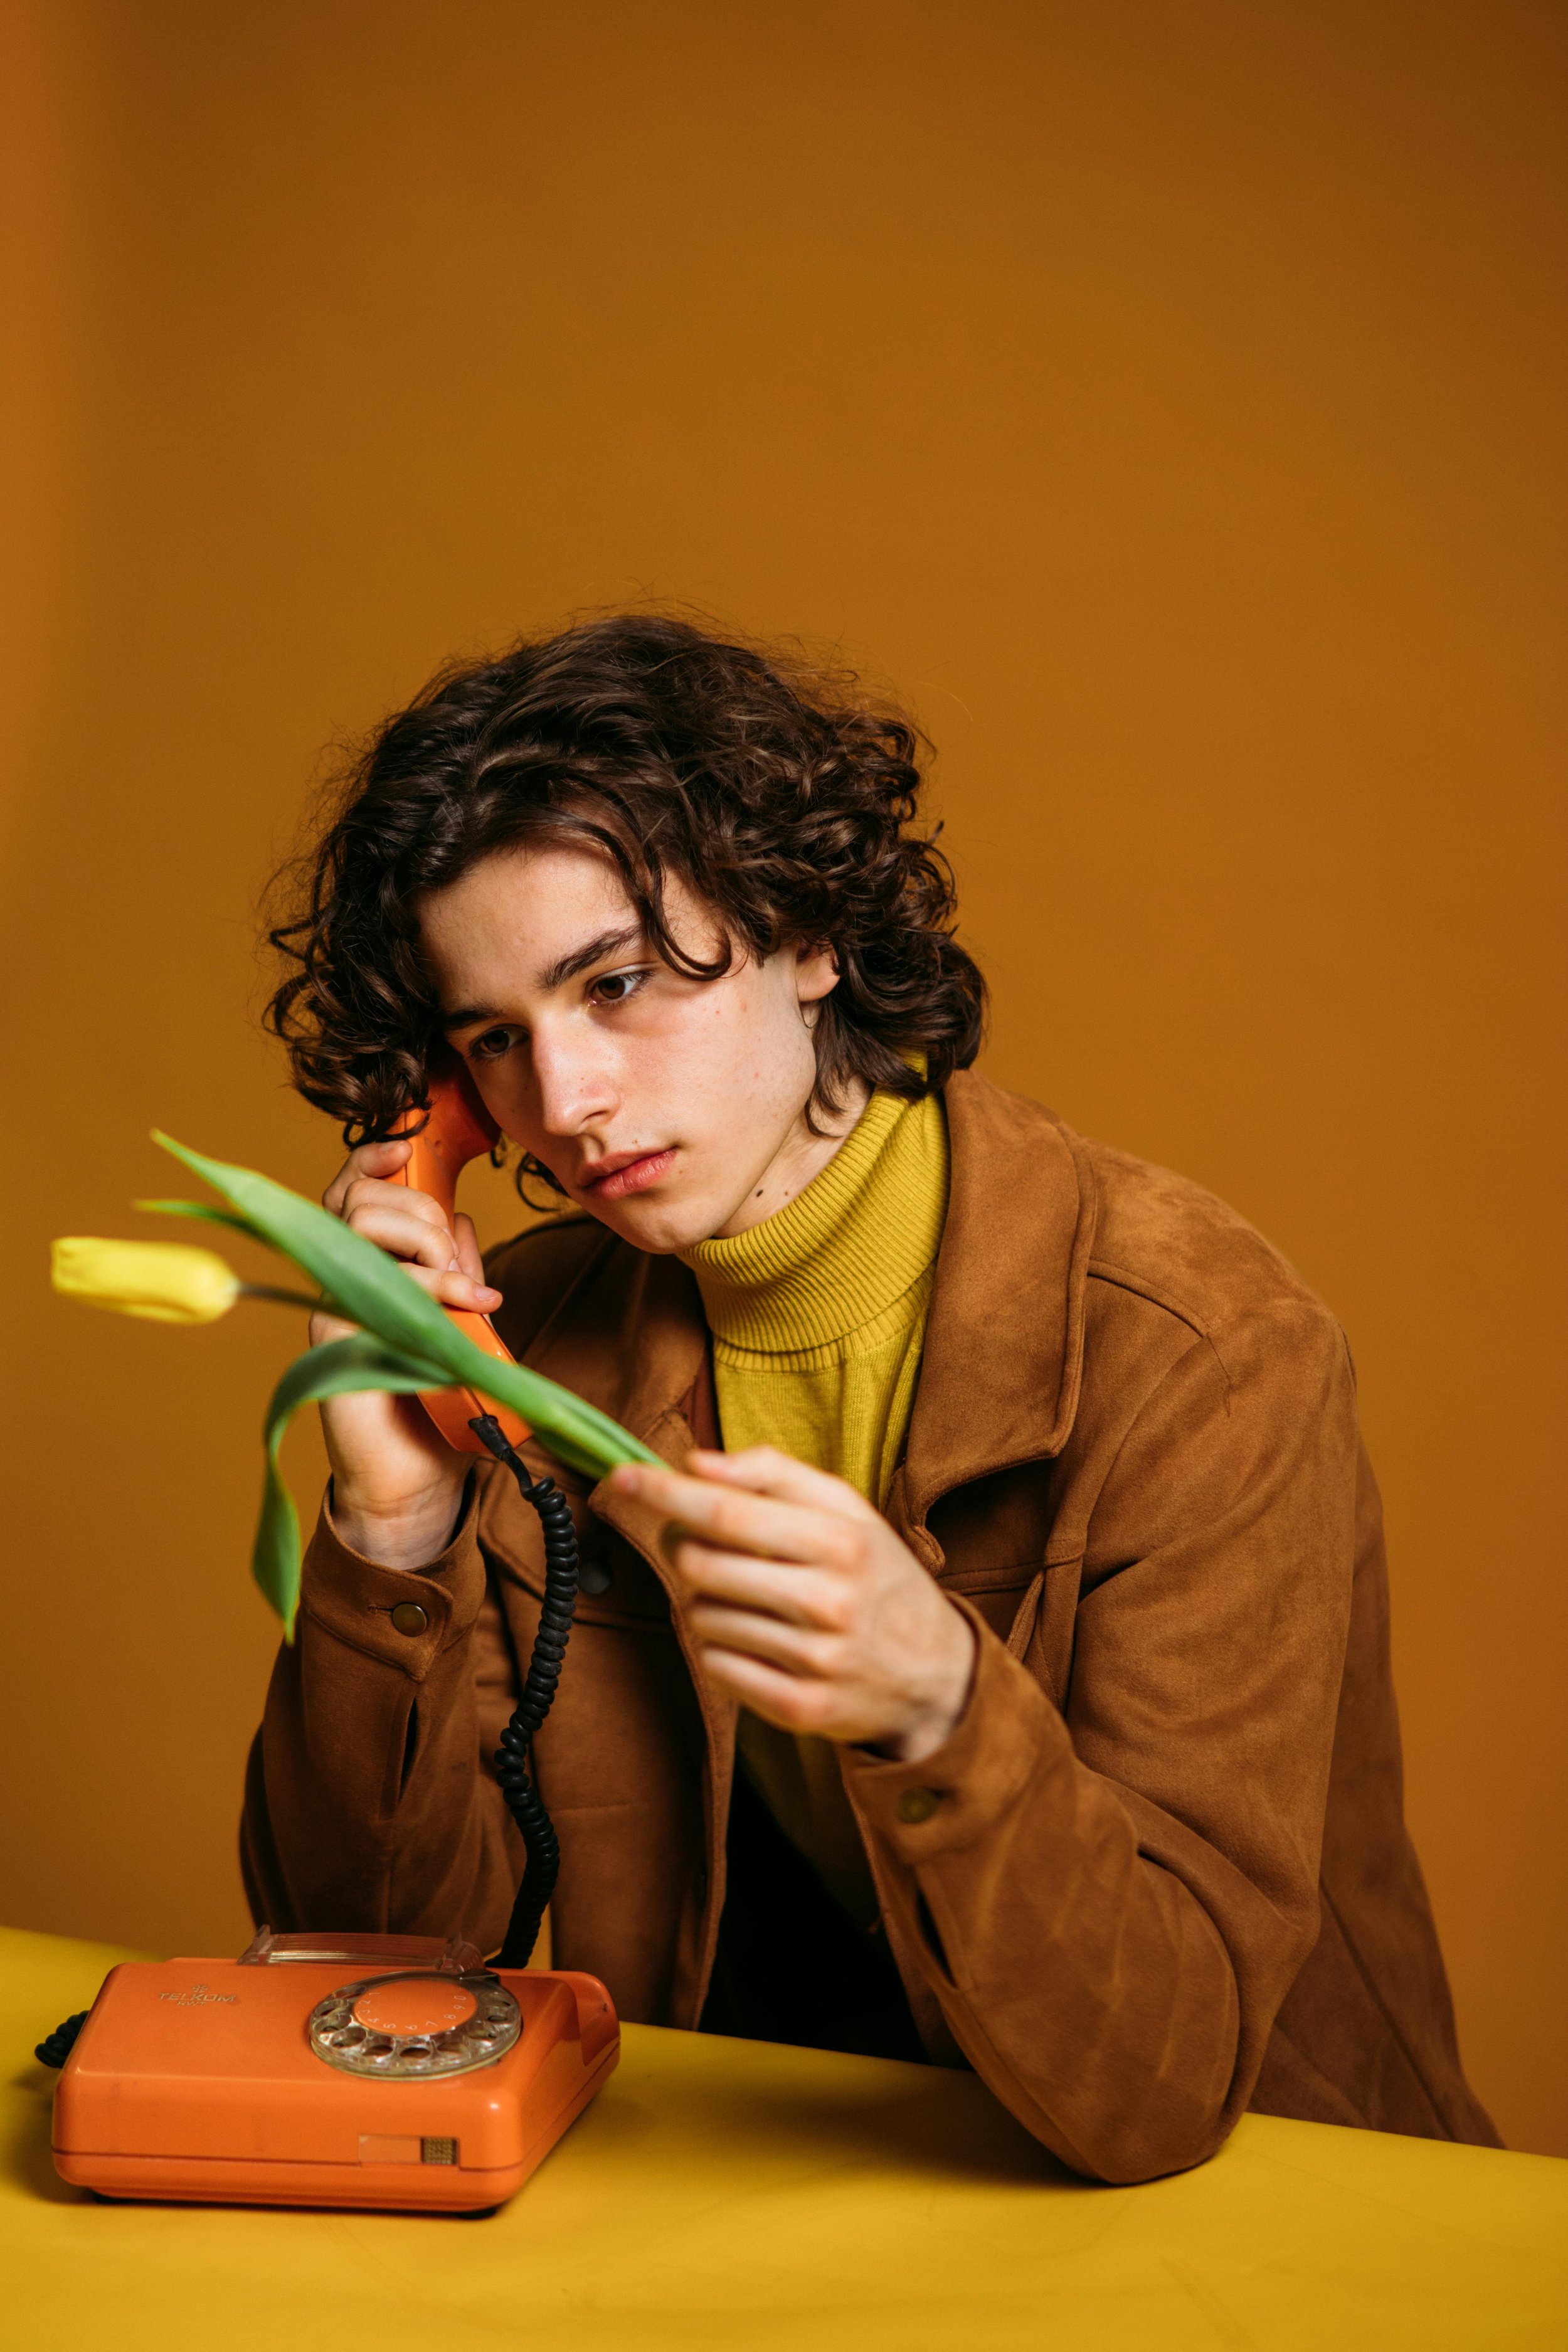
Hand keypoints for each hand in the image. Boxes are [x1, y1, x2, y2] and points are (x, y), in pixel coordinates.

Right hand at [314, 1137, 503, 1569]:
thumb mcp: (456, 1317)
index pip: (354, 1191)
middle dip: (419, 1206)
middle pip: (358, 1196)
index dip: (373, 1158)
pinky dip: (433, 1284)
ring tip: (461, 1283)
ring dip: (424, 1236)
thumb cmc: (434, 1398)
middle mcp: (340, 1279)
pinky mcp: (340, 1335)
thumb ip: (454, 1268)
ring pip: (359, 1224)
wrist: (416, 1478)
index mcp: (364, 1266)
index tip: (405, 1142)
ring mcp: (335, 1305)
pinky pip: (378, 1283)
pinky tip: (472, 1304)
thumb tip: (460, 1217)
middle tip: (454, 1254)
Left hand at [607, 1447, 976, 1762]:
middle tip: (705, 1547)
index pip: (728, 1511)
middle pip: (701, 1565)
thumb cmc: (877, 1576)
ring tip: (750, 1599)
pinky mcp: (799, 1709)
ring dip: (707, 1602)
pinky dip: (720, 1649)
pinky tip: (757, 1641)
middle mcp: (829, 1601)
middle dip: (686, 1549)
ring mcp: (814, 1661)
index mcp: (841, 1541)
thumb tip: (696, 1463)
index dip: (665, 1492)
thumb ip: (773, 1473)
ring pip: (702, 1617)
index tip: (621, 1475)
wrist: (935, 1675)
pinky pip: (716, 1668)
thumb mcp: (848, 1510)